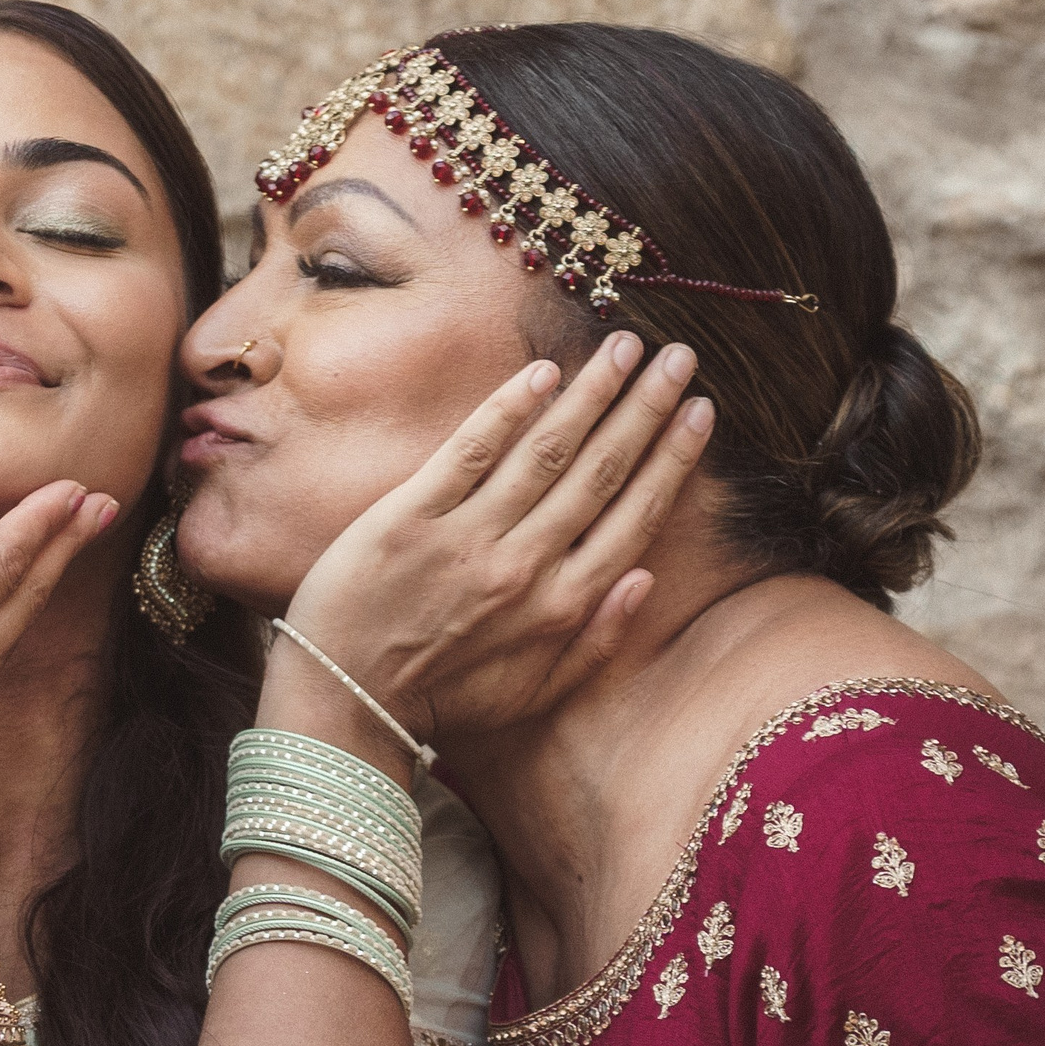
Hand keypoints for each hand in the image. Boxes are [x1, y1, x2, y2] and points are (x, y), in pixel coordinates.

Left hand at [278, 331, 712, 746]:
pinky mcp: (409, 518)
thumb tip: (647, 578)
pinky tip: (543, 372)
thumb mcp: (532, 693)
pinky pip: (469, 452)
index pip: (634, 518)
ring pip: (546, 452)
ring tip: (625, 346)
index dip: (672, 460)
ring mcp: (467, 538)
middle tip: (679, 357)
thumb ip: (596, 640)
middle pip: (600, 472)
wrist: (343, 699)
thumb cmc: (441, 698)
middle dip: (646, 409)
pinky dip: (508, 410)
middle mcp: (524, 567)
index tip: (700, 412)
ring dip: (592, 394)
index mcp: (562, 607)